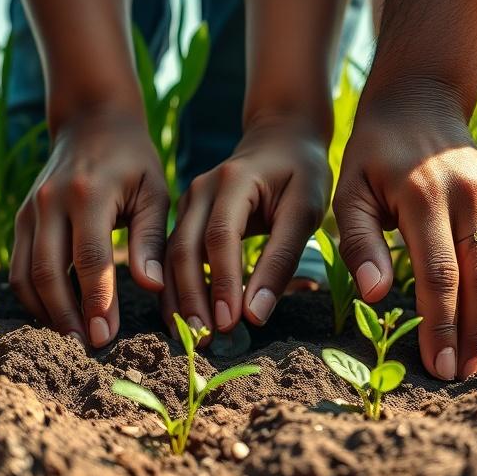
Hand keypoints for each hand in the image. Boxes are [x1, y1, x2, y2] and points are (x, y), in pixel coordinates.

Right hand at [9, 109, 168, 347]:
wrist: (91, 122)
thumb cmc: (133, 162)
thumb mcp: (154, 192)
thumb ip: (151, 238)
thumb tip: (152, 285)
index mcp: (88, 193)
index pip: (89, 257)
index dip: (96, 301)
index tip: (105, 336)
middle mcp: (50, 202)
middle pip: (48, 271)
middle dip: (66, 315)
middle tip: (86, 348)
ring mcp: (29, 211)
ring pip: (26, 274)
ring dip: (46, 312)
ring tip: (71, 339)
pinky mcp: (20, 220)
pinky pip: (18, 268)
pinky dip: (32, 297)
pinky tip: (55, 316)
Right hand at [162, 118, 329, 338]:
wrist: (280, 137)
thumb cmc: (302, 174)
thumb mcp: (306, 210)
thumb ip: (282, 259)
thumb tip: (256, 314)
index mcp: (232, 181)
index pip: (221, 237)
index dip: (223, 282)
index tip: (230, 322)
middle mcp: (200, 190)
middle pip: (185, 249)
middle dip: (192, 297)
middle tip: (204, 338)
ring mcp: (187, 202)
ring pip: (171, 256)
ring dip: (178, 298)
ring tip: (190, 337)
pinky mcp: (185, 217)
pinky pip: (172, 256)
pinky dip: (175, 288)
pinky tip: (181, 319)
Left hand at [333, 89, 476, 379]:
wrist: (418, 101)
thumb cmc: (371, 155)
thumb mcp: (348, 192)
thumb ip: (358, 244)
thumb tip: (376, 297)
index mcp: (424, 197)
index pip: (438, 275)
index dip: (440, 326)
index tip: (435, 366)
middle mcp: (468, 197)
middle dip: (471, 335)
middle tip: (459, 378)